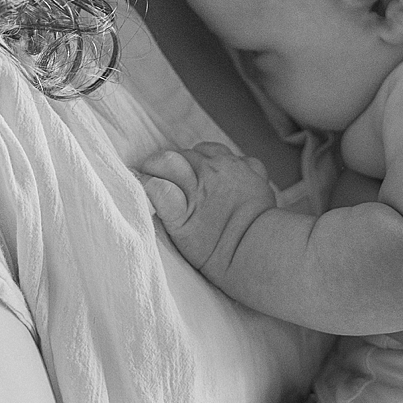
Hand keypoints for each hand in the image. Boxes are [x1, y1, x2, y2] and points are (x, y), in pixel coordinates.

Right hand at [138, 142, 278, 281]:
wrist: (258, 253)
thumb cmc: (216, 249)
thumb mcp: (180, 230)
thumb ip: (163, 200)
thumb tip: (147, 179)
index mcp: (193, 181)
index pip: (162, 161)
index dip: (150, 169)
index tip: (145, 178)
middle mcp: (214, 168)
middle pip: (185, 153)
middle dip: (174, 166)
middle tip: (172, 185)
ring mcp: (236, 167)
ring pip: (210, 150)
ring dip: (200, 159)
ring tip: (198, 180)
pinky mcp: (255, 172)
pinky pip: (237, 157)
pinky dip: (229, 164)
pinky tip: (226, 179)